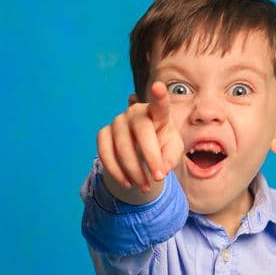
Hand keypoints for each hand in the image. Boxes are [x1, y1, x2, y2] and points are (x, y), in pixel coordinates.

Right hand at [97, 81, 185, 197]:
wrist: (142, 149)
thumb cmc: (162, 144)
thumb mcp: (173, 150)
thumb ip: (171, 157)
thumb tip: (161, 169)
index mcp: (157, 113)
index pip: (159, 104)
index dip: (159, 96)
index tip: (158, 86)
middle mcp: (135, 112)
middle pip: (141, 132)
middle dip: (150, 158)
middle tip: (158, 179)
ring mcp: (117, 121)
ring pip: (122, 147)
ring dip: (134, 172)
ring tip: (146, 188)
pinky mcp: (103, 134)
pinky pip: (105, 154)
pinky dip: (116, 172)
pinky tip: (127, 183)